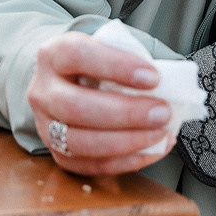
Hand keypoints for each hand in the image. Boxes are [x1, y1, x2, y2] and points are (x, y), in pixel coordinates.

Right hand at [25, 31, 172, 176]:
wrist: (67, 80)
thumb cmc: (96, 63)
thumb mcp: (108, 49)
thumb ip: (132, 60)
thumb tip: (173, 84)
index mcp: (54, 55)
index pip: (79, 56)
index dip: (116, 66)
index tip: (153, 77)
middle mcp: (42, 91)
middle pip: (75, 106)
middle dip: (125, 113)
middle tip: (162, 112)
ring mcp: (45, 126)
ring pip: (79, 142)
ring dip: (126, 142)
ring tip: (161, 133)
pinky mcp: (58, 154)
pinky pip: (90, 166)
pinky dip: (126, 161)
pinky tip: (154, 149)